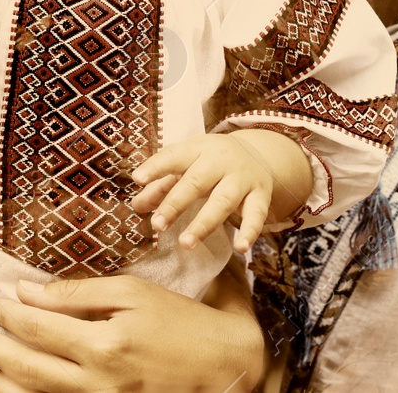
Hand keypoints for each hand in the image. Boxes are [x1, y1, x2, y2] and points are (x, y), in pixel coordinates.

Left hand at [0, 272, 264, 392]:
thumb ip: (78, 292)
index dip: (10, 314)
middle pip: (27, 366)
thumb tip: (28, 291)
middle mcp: (99, 383)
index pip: (40, 329)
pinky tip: (4, 388)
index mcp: (105, 344)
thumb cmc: (181, 321)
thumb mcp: (132, 292)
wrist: (225, 368)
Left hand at [130, 133, 276, 252]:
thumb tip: (137, 205)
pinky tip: (241, 248)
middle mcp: (221, 160)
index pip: (174, 156)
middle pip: (196, 182)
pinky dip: (250, 231)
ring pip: (223, 200)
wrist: (259, 154)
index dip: (156, 167)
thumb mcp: (187, 164)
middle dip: (175, 204)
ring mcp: (242, 178)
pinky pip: (256, 215)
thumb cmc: (211, 163)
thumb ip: (161, 184)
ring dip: (204, 223)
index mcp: (198, 148)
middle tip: (157, 225)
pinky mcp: (260, 195)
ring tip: (186, 243)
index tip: (137, 178)